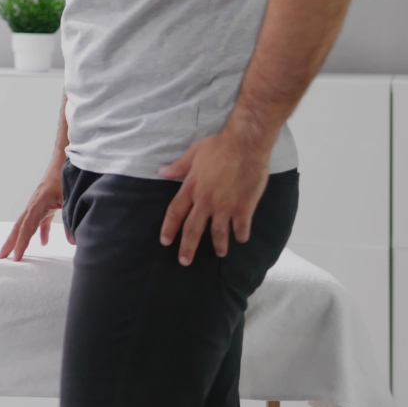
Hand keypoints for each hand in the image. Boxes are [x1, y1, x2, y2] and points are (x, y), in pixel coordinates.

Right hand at [0, 161, 66, 261]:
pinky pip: (38, 220)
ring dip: (20, 238)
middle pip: (18, 227)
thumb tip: (74, 241)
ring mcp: (38, 203)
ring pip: (26, 224)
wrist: (65, 159)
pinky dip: (39, 231)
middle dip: (10, 242)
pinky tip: (43, 242)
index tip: (15, 258)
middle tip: (1, 257)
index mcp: (38, 204)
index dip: (21, 244)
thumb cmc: (65, 175)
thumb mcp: (70, 199)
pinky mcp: (45, 203)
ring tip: (14, 252)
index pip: (27, 229)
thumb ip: (71, 221)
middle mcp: (34, 204)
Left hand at [158, 129, 272, 264]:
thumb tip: (161, 172)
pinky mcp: (244, 207)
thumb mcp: (193, 153)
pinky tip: (241, 238)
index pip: (175, 213)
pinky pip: (241, 227)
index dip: (169, 228)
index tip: (165, 241)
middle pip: (193, 229)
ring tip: (220, 253)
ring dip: (219, 245)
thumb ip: (178, 167)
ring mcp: (225, 206)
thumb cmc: (219, 146)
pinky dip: (241, 235)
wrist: (246, 144)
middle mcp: (206, 201)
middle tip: (184, 261)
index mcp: (192, 188)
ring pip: (218, 233)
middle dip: (188, 247)